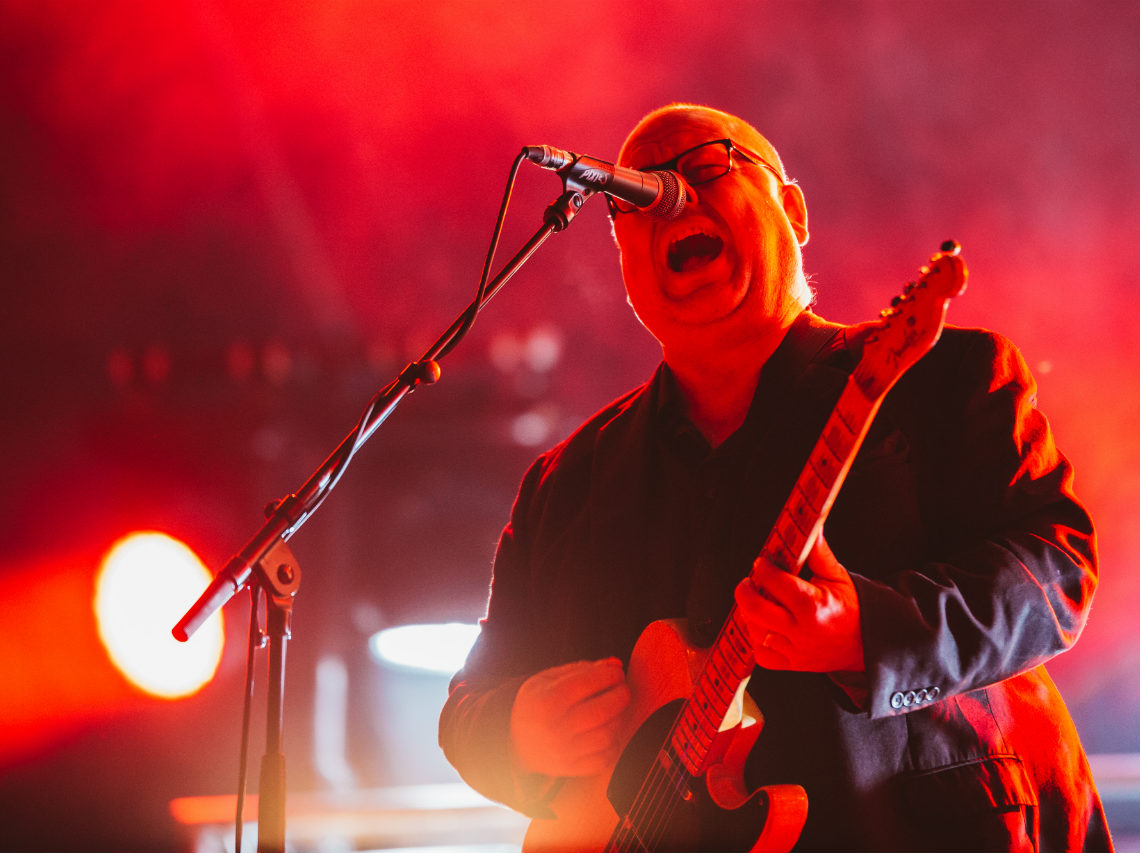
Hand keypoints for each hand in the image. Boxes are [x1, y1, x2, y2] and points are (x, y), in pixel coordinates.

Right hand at [510, 657, 630, 777]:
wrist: (515, 743)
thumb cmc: (536, 704)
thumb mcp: (547, 680)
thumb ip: (580, 669)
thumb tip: (615, 664)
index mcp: (547, 700)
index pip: (588, 682)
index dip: (610, 675)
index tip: (617, 672)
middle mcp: (555, 728)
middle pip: (603, 710)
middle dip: (621, 695)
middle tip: (622, 689)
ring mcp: (563, 751)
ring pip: (607, 735)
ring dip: (617, 719)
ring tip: (614, 710)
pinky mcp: (571, 769)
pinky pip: (603, 758)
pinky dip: (611, 744)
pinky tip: (606, 732)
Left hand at [734, 533, 863, 672]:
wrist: (870, 644)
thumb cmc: (853, 608)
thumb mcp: (838, 576)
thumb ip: (818, 553)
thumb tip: (811, 526)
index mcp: (813, 606)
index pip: (775, 582)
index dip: (763, 568)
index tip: (761, 562)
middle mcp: (802, 631)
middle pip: (755, 609)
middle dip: (744, 591)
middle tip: (748, 581)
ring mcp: (796, 651)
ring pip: (755, 632)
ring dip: (748, 614)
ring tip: (757, 601)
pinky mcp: (793, 665)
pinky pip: (762, 656)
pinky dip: (756, 640)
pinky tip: (763, 626)